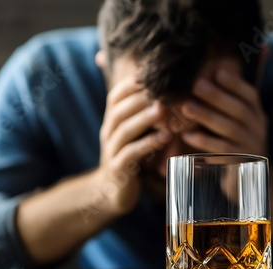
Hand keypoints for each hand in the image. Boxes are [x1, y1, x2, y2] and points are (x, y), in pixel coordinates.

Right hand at [97, 76, 163, 215]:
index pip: (115, 97)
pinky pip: (131, 154)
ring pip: (124, 131)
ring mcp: (111, 152)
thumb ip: (142, 115)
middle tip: (160, 89)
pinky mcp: (118, 170)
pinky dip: (147, 145)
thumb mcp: (133, 135)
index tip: (149, 72)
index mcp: (112, 123)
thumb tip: (162, 91)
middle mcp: (108, 134)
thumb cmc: (129, 158)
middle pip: (119, 111)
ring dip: (144, 118)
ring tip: (163, 110)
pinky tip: (164, 138)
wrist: (111, 192)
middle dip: (139, 98)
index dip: (130, 84)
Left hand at [181, 60, 267, 156]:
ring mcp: (250, 148)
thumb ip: (228, 104)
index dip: (235, 83)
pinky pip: (222, 152)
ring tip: (186, 107)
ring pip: (230, 129)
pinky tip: (187, 135)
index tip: (218, 71)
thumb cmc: (236, 145)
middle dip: (217, 96)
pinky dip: (204, 142)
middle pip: (239, 110)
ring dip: (207, 116)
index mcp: (257, 116)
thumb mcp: (239, 124)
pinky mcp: (239, 165)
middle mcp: (257, 130)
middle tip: (196, 84)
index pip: (250, 96)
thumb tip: (216, 72)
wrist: (249, 181)